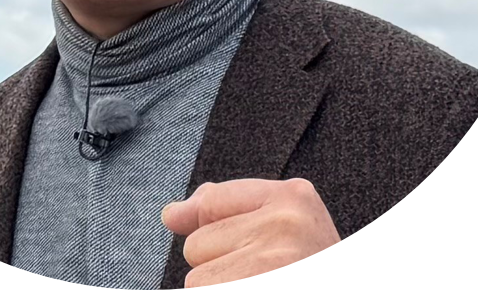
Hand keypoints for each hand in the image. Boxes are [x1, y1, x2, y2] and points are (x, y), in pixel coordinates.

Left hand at [161, 178, 340, 286]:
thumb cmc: (307, 264)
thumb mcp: (283, 227)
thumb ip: (226, 210)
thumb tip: (170, 214)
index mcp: (294, 197)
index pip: (211, 202)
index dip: (218, 234)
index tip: (254, 256)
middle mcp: (285, 225)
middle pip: (197, 244)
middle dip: (220, 269)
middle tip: (266, 277)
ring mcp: (272, 265)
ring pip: (196, 282)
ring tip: (260, 287)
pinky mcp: (256, 285)